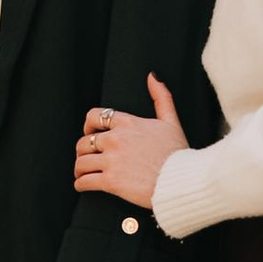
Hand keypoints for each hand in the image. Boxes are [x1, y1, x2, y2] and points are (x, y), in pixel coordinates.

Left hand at [72, 76, 187, 208]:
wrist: (182, 181)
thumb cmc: (178, 153)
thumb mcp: (171, 122)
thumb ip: (161, 97)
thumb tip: (153, 76)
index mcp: (128, 123)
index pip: (94, 116)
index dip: (88, 125)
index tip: (89, 133)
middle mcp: (116, 139)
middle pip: (84, 142)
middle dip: (83, 151)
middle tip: (86, 158)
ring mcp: (112, 160)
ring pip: (81, 162)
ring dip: (79, 169)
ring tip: (82, 174)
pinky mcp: (111, 181)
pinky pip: (85, 181)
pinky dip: (80, 184)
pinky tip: (83, 185)